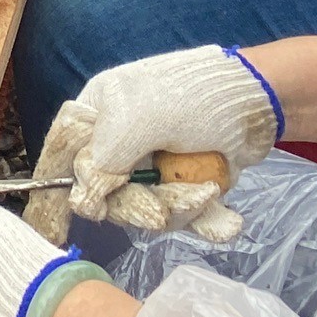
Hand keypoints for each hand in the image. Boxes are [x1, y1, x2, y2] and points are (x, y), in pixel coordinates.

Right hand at [32, 46, 280, 242]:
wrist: (257, 101)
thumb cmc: (190, 97)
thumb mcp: (137, 121)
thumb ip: (101, 161)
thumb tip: (81, 201)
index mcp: (97, 114)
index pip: (64, 153)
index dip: (59, 183)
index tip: (68, 217)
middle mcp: (119, 141)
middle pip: (106, 192)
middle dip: (139, 204)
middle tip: (162, 210)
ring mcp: (153, 164)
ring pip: (145, 208)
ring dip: (180, 208)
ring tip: (209, 194)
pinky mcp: (183, 184)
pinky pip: (180, 215)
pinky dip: (204, 219)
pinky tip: (225, 219)